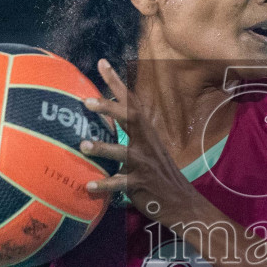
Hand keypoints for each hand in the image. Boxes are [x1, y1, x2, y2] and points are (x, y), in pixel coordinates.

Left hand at [77, 59, 202, 224]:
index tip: (102, 63)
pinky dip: (105, 185)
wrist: (182, 203)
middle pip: (131, 119)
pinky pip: (121, 184)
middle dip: (110, 108)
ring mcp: (145, 164)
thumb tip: (107, 120)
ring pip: (123, 152)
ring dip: (103, 148)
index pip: (132, 103)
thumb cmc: (160, 175)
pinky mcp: (142, 184)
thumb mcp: (148, 150)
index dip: (117, 83)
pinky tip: (89, 186)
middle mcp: (147, 144)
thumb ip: (130, 136)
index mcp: (147, 133)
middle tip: (86, 101)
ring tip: (83, 145)